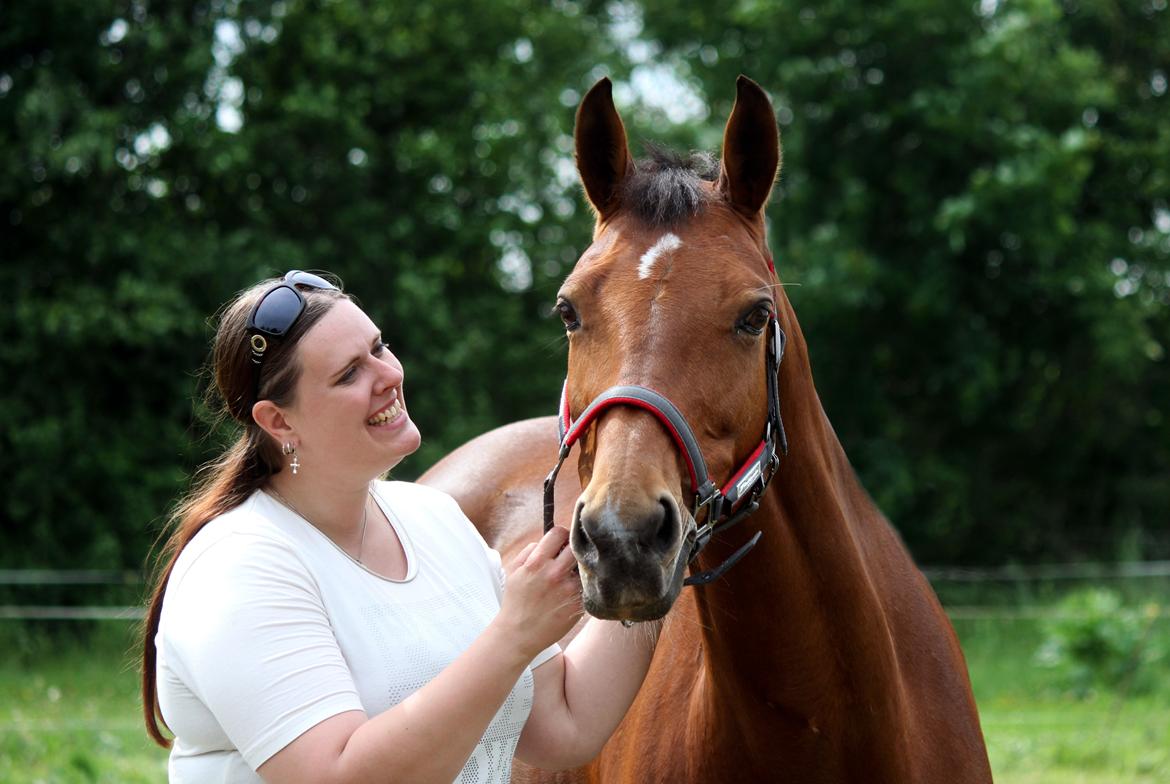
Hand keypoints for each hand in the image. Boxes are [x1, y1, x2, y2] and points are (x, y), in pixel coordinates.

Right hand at [495, 527, 582, 658]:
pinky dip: (586, 585)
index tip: (562, 541)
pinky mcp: (578, 605)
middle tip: (570, 556)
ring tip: (573, 574)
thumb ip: (529, 551)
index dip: (561, 535)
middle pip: (577, 546)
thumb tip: (545, 541)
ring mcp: (569, 590)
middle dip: (573, 548)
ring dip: (581, 567)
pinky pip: (589, 586)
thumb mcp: (513, 571)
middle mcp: (554, 574)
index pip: (559, 533)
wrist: (519, 634)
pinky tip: (576, 589)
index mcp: (537, 562)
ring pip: (586, 565)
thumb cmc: (516, 602)